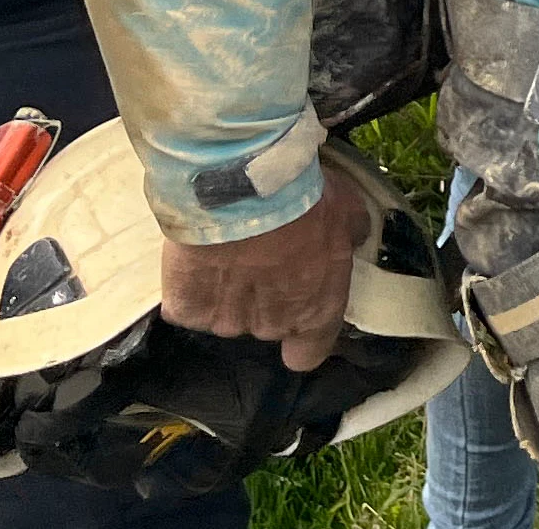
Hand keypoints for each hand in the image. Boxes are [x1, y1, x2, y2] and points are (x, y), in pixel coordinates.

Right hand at [157, 160, 362, 371]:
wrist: (241, 186)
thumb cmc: (302, 199)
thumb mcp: (347, 209)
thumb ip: (350, 234)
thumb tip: (353, 237)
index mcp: (315, 311)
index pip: (308, 354)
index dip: (300, 339)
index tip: (294, 314)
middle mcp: (271, 325)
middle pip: (265, 324)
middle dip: (262, 296)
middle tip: (258, 256)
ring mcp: (225, 322)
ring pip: (224, 314)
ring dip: (224, 291)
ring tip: (225, 250)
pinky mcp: (185, 309)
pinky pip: (185, 304)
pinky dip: (188, 286)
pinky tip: (195, 257)